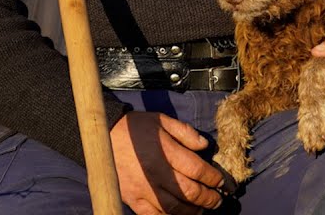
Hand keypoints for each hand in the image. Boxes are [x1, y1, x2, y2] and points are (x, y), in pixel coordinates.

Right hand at [110, 111, 226, 214]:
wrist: (103, 136)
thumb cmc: (135, 127)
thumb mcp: (162, 120)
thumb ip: (184, 132)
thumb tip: (204, 145)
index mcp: (165, 151)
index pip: (197, 170)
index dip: (213, 178)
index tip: (221, 181)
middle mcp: (156, 173)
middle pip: (189, 192)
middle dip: (208, 198)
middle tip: (217, 200)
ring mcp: (143, 188)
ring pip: (174, 208)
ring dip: (193, 211)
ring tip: (202, 210)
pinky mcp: (132, 199)